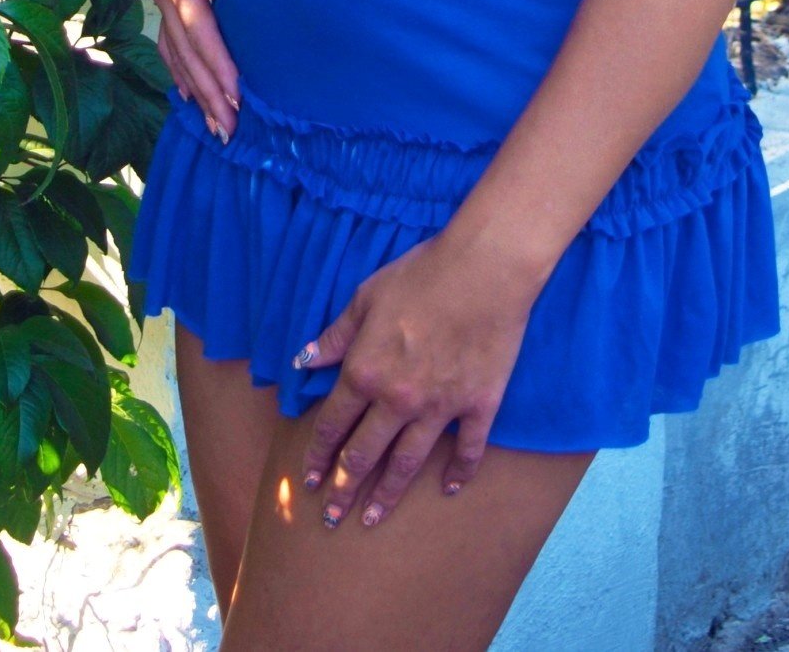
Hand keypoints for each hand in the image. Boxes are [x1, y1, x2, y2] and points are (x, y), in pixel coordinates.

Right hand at [143, 0, 238, 138]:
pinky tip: (189, 91)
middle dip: (207, 90)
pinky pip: (170, 38)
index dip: (216, 64)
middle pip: (184, 48)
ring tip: (213, 124)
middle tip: (229, 130)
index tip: (236, 95)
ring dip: (195, 87)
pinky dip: (181, 68)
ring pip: (175, 49)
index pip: (196, 27)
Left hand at [292, 227, 541, 528]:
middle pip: (364, 454)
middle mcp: (398, 399)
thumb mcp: (366, 298)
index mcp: (365, 371)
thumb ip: (335, 336)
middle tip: (330, 518)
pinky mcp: (479, 406)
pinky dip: (459, 472)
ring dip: (387, 494)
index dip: (317, 454)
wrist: (484, 270)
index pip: (332, 424)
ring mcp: (440, 408)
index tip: (306, 479)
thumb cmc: (420, 275)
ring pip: (407, 463)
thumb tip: (304, 362)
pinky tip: (451, 489)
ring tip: (372, 519)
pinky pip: (467, 449)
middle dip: (343, 488)